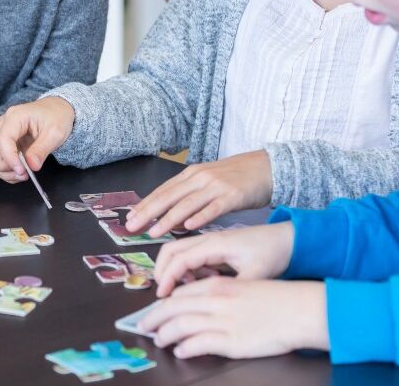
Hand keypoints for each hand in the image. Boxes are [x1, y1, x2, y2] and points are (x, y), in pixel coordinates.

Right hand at [0, 97, 74, 182]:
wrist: (56, 109)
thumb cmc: (56, 117)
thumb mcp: (55, 133)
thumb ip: (41, 150)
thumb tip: (32, 167)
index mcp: (14, 117)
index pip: (2, 141)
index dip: (10, 159)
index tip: (23, 171)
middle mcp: (2, 124)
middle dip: (2, 166)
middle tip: (22, 173)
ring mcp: (0, 132)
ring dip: (3, 171)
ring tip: (23, 175)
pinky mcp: (3, 141)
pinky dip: (5, 170)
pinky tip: (20, 172)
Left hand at [126, 150, 272, 236]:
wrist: (269, 167)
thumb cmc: (238, 178)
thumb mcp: (209, 183)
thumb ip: (191, 198)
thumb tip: (172, 219)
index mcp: (192, 174)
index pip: (162, 191)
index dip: (145, 204)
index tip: (129, 218)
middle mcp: (200, 178)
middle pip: (169, 196)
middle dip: (148, 212)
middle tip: (131, 227)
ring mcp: (216, 186)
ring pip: (187, 204)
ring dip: (168, 219)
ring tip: (153, 231)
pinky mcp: (233, 195)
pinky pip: (214, 208)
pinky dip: (200, 217)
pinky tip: (188, 227)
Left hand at [138, 278, 328, 357]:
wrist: (301, 310)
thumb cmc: (276, 299)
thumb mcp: (242, 287)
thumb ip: (218, 294)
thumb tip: (198, 305)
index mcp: (218, 285)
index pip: (180, 294)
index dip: (163, 304)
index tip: (155, 311)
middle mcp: (216, 301)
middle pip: (172, 308)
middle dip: (153, 318)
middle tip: (143, 326)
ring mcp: (223, 321)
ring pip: (180, 326)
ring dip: (164, 334)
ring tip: (159, 340)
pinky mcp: (232, 341)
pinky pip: (199, 345)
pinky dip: (185, 348)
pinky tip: (181, 352)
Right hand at [154, 222, 294, 297]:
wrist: (288, 240)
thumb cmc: (273, 253)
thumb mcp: (255, 275)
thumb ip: (231, 290)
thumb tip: (211, 305)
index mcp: (214, 243)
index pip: (179, 259)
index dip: (167, 278)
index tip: (163, 296)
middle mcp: (208, 239)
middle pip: (171, 250)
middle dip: (162, 271)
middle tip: (165, 293)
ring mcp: (210, 241)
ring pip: (179, 252)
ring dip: (176, 270)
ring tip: (191, 288)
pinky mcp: (215, 246)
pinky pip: (192, 256)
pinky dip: (189, 269)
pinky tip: (207, 281)